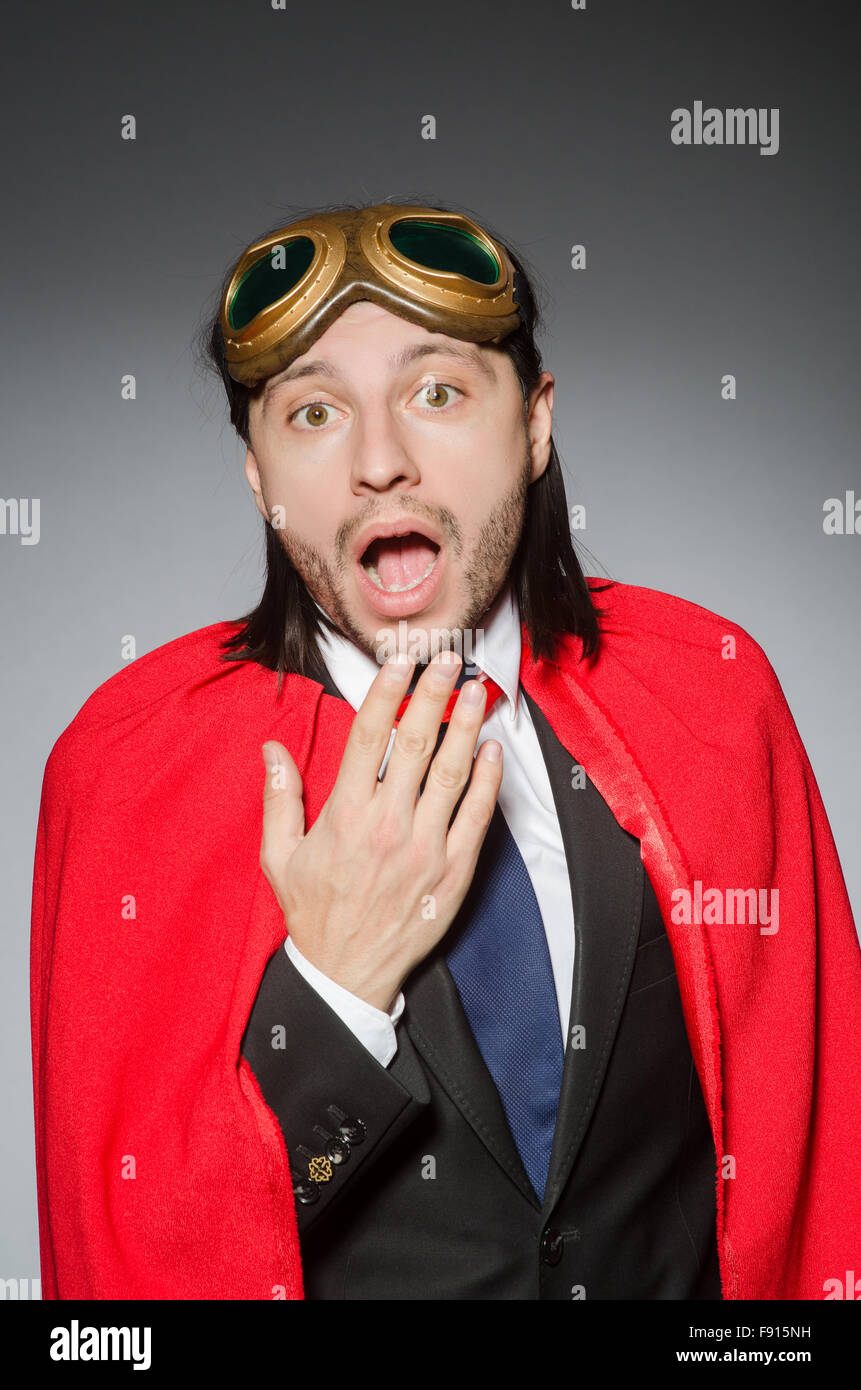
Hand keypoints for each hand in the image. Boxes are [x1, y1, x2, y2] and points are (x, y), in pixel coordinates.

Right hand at [258, 652, 502, 1011]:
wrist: (348, 974)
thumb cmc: (314, 913)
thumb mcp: (278, 856)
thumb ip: (280, 798)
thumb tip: (272, 749)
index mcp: (345, 816)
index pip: (369, 738)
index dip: (385, 694)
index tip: (399, 663)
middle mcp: (388, 825)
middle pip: (418, 744)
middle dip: (435, 694)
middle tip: (450, 660)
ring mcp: (426, 848)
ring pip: (454, 773)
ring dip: (468, 726)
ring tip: (478, 691)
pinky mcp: (454, 871)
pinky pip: (477, 816)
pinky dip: (489, 780)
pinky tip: (494, 750)